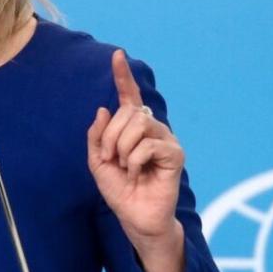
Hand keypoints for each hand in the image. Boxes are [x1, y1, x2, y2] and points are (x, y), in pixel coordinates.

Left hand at [87, 50, 184, 245]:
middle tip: (111, 158)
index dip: (122, 76)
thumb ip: (97, 135)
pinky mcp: (175, 154)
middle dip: (111, 136)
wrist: (134, 217)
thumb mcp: (97, 161)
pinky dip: (135, 160)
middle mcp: (151, 128)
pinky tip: (138, 173)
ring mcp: (165, 139)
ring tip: (126, 167)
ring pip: (138, 125)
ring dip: (123, 148)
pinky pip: (149, 144)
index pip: (129, 97)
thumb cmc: (119, 189)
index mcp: (132, 128)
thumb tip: (104, 108)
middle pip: (127, 113)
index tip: (117, 55)